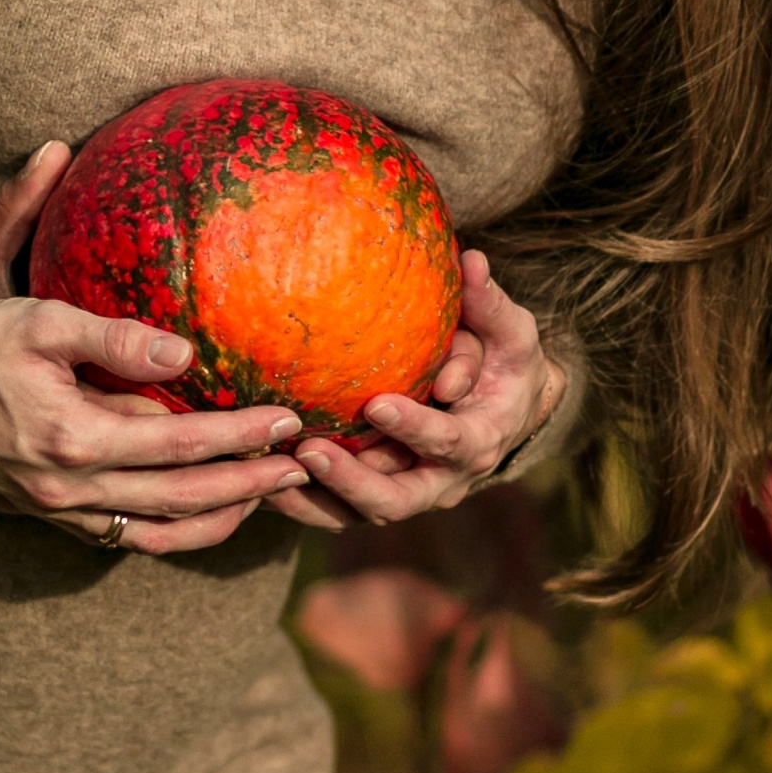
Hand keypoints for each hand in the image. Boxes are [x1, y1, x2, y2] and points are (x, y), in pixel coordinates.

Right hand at [0, 180, 306, 556]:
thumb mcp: (39, 319)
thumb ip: (116, 337)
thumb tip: (186, 357)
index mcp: (71, 438)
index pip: (180, 445)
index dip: (241, 438)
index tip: (288, 422)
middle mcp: (62, 487)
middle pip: (178, 501)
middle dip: (247, 486)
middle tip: (301, 469)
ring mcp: (45, 507)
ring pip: (148, 533)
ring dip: (210, 520)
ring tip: (260, 500)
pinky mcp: (31, 509)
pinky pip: (111, 535)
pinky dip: (160, 529)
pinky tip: (188, 512)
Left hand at [269, 248, 563, 534]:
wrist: (507, 412)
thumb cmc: (507, 363)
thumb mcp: (511, 333)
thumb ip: (490, 304)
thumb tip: (472, 260)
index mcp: (478, 441)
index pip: (448, 442)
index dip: (414, 428)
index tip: (376, 404)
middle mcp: (443, 481)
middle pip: (396, 499)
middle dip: (351, 480)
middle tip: (309, 449)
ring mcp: (409, 494)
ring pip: (358, 512)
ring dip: (315, 497)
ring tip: (271, 469)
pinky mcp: (378, 497)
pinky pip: (335, 511)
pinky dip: (301, 503)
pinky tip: (260, 479)